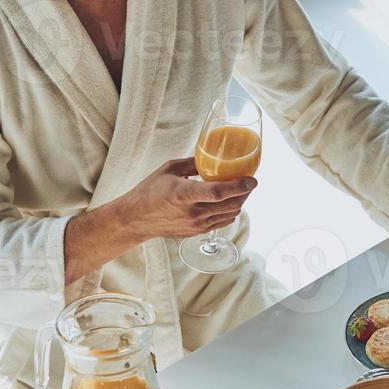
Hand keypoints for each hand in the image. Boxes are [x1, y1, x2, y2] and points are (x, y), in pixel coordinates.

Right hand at [115, 157, 256, 240]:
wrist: (136, 219)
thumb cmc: (150, 190)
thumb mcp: (169, 169)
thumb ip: (193, 162)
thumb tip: (213, 155)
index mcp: (183, 194)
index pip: (218, 192)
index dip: (238, 186)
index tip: (252, 179)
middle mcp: (192, 212)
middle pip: (230, 205)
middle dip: (245, 193)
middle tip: (249, 181)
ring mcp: (195, 225)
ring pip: (230, 215)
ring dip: (239, 202)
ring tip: (241, 190)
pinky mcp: (197, 232)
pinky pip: (222, 222)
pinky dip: (230, 212)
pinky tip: (228, 202)